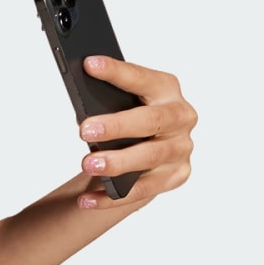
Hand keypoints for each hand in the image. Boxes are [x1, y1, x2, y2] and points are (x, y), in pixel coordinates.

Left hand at [74, 55, 197, 210]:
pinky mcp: (176, 177)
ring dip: (117, 162)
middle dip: (117, 125)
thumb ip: (111, 104)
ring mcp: (181, 149)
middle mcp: (181, 117)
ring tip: (88, 164)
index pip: (142, 79)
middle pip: (151, 121)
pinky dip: (109, 198)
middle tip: (85, 129)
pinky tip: (85, 200)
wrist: (153, 158)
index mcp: (167, 90)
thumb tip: (82, 112)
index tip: (90, 65)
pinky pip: (141, 191)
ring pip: (149, 158)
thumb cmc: (134, 125)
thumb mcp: (126, 107)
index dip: (117, 72)